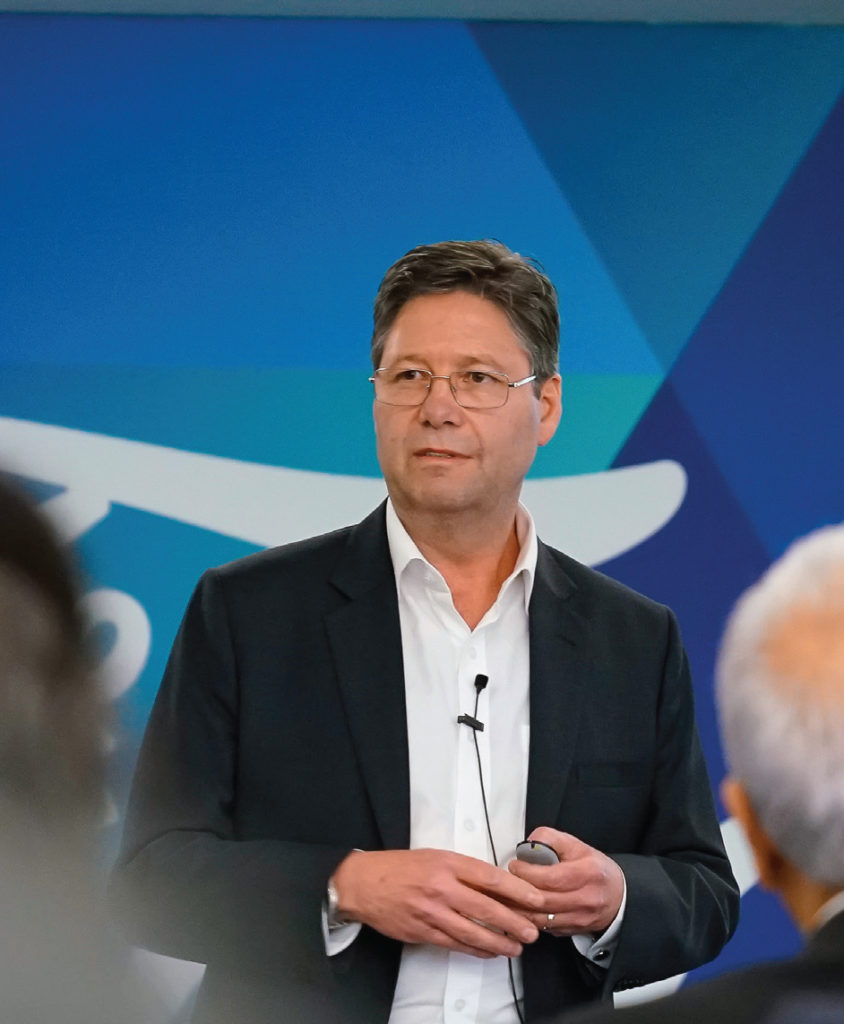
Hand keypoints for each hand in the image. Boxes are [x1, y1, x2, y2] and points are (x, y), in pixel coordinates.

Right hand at [332, 848, 542, 957]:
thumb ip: (463, 870)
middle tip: (533, 931)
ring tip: (516, 947)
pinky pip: (455, 944)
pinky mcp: (422, 931)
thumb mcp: (435, 856)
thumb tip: (497, 886)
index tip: (536, 899)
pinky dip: (476, 950)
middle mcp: (441, 887)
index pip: (490, 877)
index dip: (517, 890)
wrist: (364, 883)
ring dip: (499, 943)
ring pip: (473, 932)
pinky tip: (489, 952)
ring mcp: (431, 912)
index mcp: (447, 863)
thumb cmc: (402, 866)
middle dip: (514, 922)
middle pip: (486, 908)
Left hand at [508, 827, 623, 937]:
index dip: (527, 872)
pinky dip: (527, 921)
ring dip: (518, 910)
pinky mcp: (571, 931)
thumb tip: (529, 843)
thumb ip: (552, 839)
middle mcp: (585, 899)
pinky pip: (544, 929)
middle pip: (542, 900)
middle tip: (506, 881)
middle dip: (518, 891)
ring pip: (540, 920)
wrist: (617, 898)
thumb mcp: (577, 846)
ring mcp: (579, 918)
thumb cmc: (595, 870)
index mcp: (587, 873)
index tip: (515, 865)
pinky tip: (517, 911)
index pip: (550, 877)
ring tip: (505, 897)